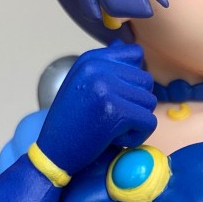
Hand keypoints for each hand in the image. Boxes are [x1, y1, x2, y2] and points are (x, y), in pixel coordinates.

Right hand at [35, 44, 155, 177]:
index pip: (135, 54)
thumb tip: (131, 48)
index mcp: (90, 59)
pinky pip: (149, 122)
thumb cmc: (71, 122)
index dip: (133, 81)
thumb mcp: (82, 84)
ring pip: (149, 102)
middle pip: (146, 81)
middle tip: (111, 118)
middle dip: (135, 104)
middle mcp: (98, 68)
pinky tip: (114, 139)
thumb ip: (106, 67)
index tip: (115, 97)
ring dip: (135, 121)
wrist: (53, 152)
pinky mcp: (116, 112)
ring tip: (111, 129)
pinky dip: (136, 137)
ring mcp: (106, 88)